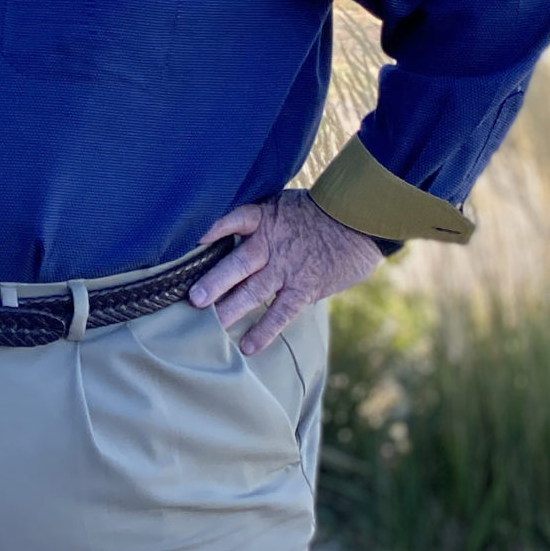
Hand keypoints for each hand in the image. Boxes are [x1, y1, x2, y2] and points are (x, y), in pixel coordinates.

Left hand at [188, 190, 382, 355]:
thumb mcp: (283, 204)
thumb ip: (256, 217)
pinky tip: (247, 346)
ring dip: (230, 308)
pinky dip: (264, 331)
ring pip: (253, 291)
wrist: (359, 222)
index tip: (189, 242)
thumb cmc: (318, 212)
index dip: (211, 230)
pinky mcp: (304, 288)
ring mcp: (287, 268)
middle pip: (236, 264)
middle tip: (192, 299)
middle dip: (213, 282)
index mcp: (263, 218)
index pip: (231, 220)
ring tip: (210, 323)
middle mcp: (271, 244)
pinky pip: (281, 313)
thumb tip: (223, 227)